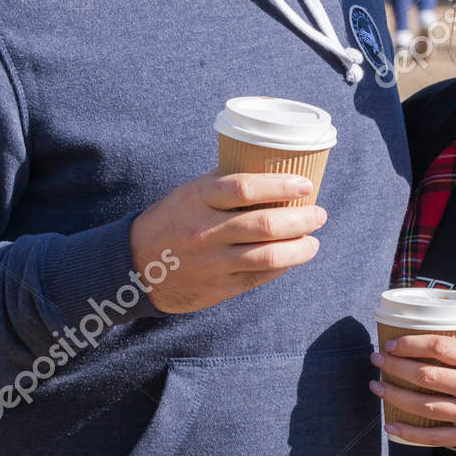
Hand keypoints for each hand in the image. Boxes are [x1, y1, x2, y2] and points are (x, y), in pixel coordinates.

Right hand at [130, 170, 325, 313]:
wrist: (135, 265)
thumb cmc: (172, 220)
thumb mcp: (191, 193)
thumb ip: (225, 183)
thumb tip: (272, 168)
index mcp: (199, 199)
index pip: (245, 188)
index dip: (281, 184)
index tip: (306, 184)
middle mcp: (206, 230)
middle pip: (266, 225)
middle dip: (302, 219)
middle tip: (319, 214)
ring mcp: (213, 262)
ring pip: (269, 256)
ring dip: (300, 248)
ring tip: (313, 241)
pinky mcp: (219, 287)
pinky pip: (260, 277)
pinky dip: (282, 267)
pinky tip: (292, 258)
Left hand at [370, 333, 455, 449]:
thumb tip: (431, 338)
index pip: (439, 346)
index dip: (410, 344)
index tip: (391, 344)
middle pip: (426, 376)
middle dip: (395, 367)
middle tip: (376, 360)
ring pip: (425, 406)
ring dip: (395, 395)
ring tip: (377, 387)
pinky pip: (434, 437)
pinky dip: (409, 432)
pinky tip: (390, 424)